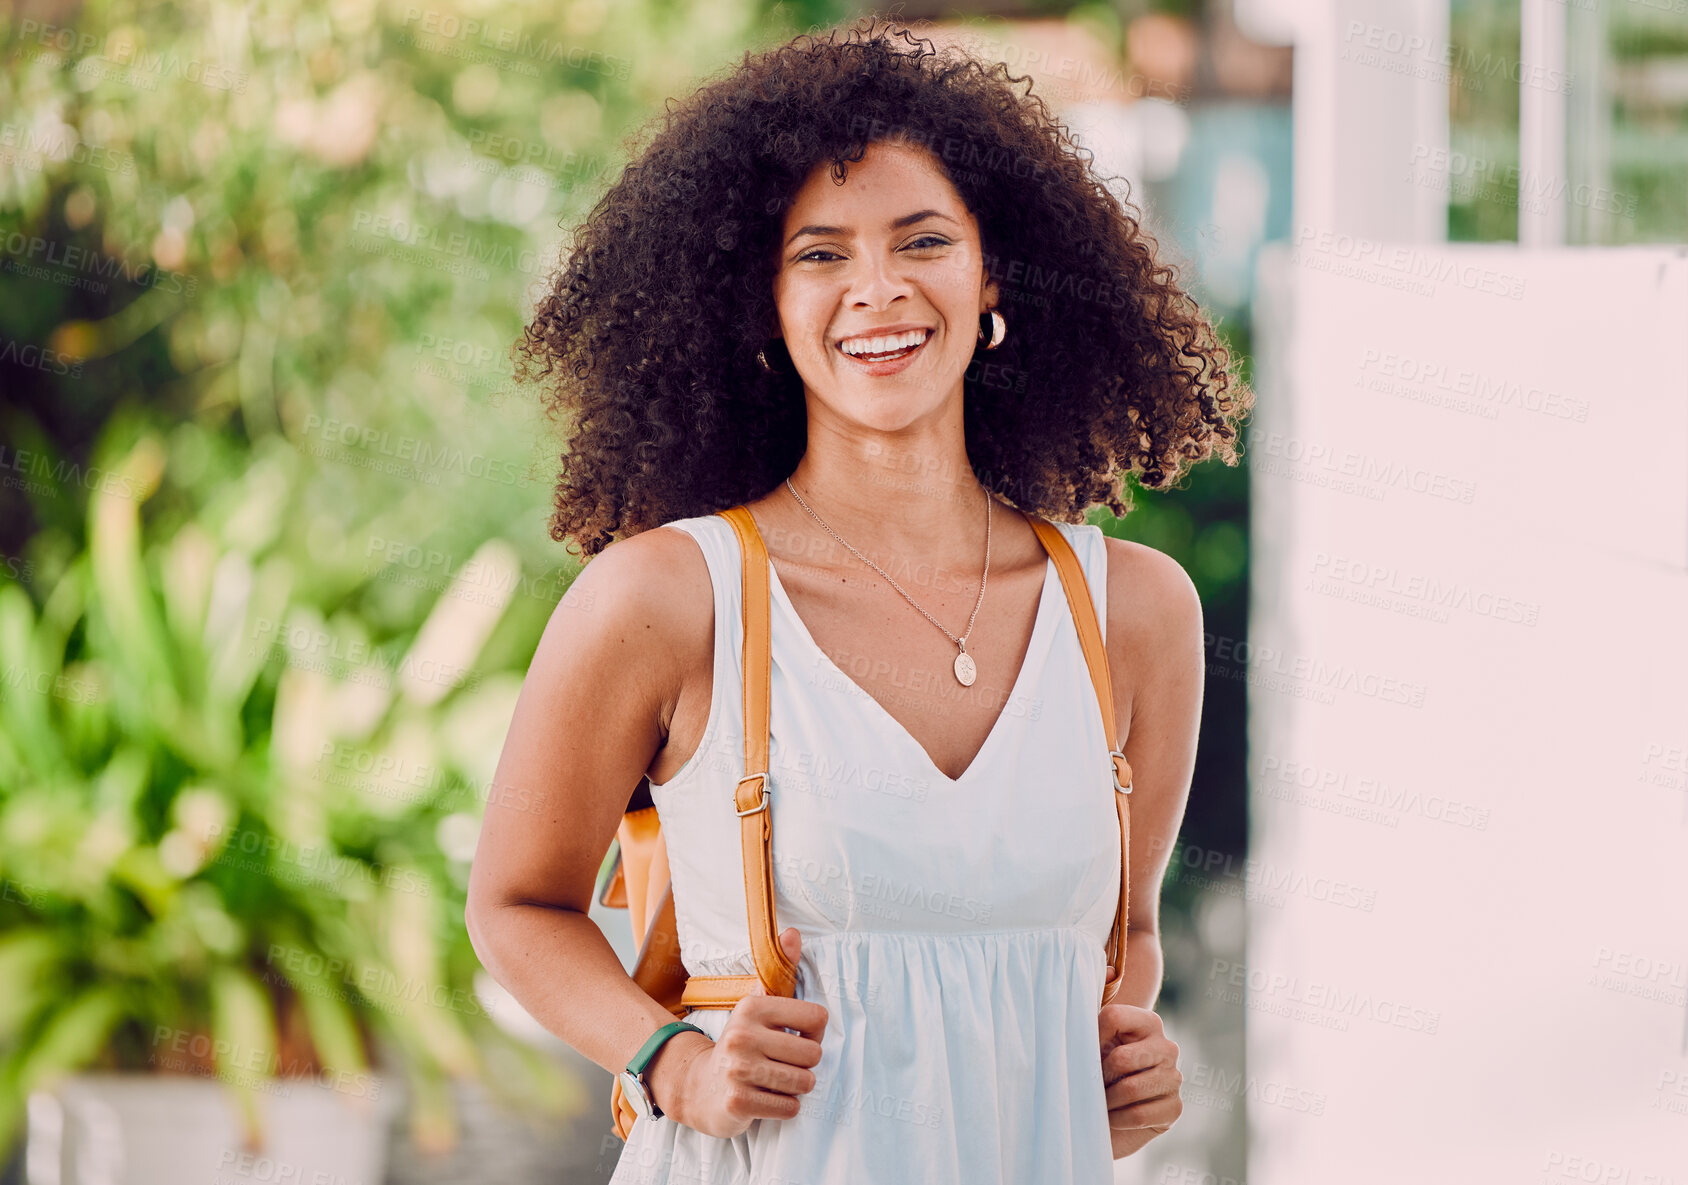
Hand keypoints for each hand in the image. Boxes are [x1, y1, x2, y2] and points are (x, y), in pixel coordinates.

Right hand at [658, 927, 827, 1137]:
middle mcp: (742, 1035)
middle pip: (814, 1054)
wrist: (698, 1087)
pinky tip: (765, 1098)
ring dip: (796, 1087)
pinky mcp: (738, 1102)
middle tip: (783, 1064)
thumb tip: (793, 932)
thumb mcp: (758, 1006)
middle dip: (805, 1065)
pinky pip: (789, 1108)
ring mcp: (738, 1070)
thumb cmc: (742, 1044)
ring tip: (775, 1081)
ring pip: (804, 1082)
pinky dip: (784, 1108)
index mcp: (752, 1007)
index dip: (814, 1033)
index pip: (817, 1017)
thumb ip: (780, 971)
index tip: (795, 1037)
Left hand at [1099, 1003, 1181, 1157]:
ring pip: (1130, 1089)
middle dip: (1100, 1076)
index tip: (1084, 1051)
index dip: (1092, 1037)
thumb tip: (1078, 1038)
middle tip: (1092, 1083)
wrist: (1116, 1110)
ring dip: (1107, 1100)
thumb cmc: (1102, 1069)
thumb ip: (1090, 1035)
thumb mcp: (1096, 1045)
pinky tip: (1111, 1117)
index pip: (1113, 1017)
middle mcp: (1166, 1047)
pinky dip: (1118, 1119)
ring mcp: (1174, 1078)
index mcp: (1148, 1023)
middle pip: (1121, 1058)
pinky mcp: (1174, 1108)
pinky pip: (1139, 1115)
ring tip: (1100, 1101)